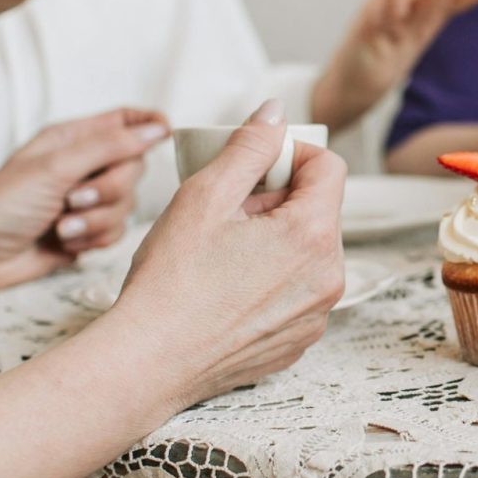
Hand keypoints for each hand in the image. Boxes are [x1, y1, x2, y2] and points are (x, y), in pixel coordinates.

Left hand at [0, 109, 168, 296]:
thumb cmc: (1, 205)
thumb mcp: (55, 168)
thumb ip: (109, 147)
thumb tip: (159, 129)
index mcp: (73, 140)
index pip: (125, 121)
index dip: (149, 125)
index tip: (166, 134)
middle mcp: (84, 167)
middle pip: (134, 168)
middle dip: (110, 190)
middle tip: (74, 199)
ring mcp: (86, 200)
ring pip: (127, 204)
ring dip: (95, 219)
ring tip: (62, 227)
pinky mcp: (87, 232)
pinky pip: (116, 232)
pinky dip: (93, 240)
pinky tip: (65, 243)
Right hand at [109, 100, 347, 402]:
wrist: (148, 364)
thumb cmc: (170, 283)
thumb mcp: (205, 196)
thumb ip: (248, 147)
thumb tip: (274, 113)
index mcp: (313, 235)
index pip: (329, 167)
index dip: (291, 154)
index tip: (254, 164)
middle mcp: (329, 277)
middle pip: (318, 210)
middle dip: (277, 200)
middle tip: (225, 212)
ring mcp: (317, 313)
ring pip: (307, 252)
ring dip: (275, 239)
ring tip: (222, 252)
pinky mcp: (298, 340)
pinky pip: (297, 292)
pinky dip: (271, 279)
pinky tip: (226, 288)